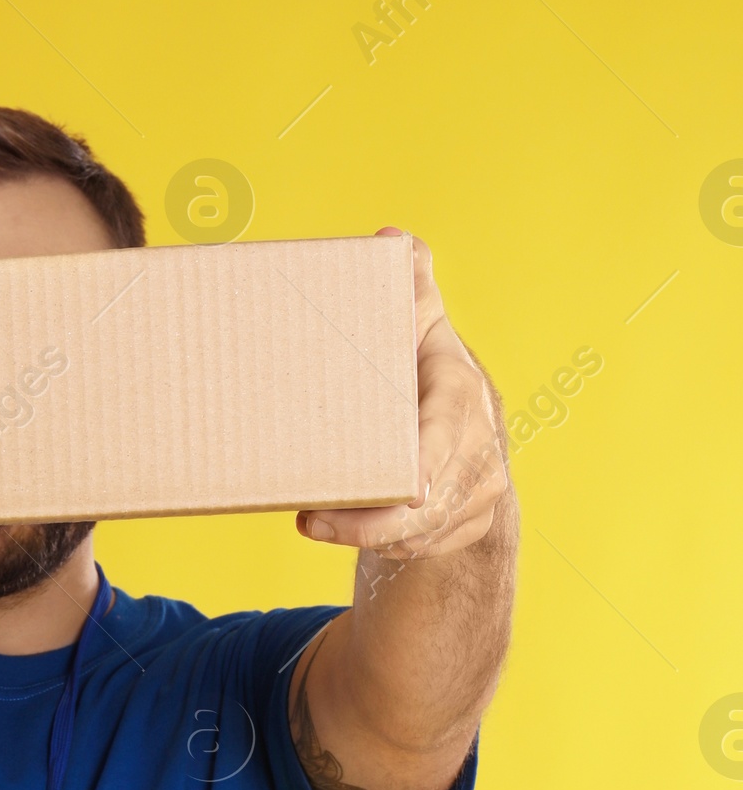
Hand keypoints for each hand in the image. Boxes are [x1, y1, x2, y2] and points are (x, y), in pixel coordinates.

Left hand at [297, 229, 509, 561]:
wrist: (467, 441)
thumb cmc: (431, 378)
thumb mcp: (422, 331)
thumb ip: (409, 291)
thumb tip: (393, 240)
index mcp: (463, 394)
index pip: (446, 433)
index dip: (423, 464)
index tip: (399, 484)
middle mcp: (479, 448)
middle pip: (427, 500)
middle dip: (369, 517)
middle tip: (310, 517)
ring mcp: (477, 493)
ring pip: (420, 532)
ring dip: (364, 533)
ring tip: (314, 523)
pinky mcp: (465, 528)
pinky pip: (419, 549)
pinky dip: (381, 546)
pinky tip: (339, 532)